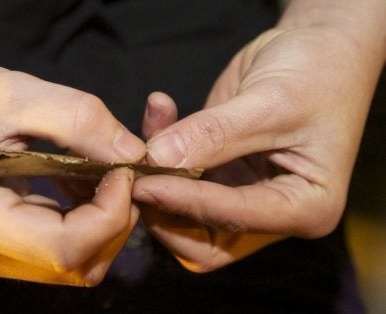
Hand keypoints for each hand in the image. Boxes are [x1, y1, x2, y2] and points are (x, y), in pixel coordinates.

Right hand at [0, 60, 145, 285]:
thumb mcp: (12, 93)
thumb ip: (78, 120)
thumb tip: (134, 154)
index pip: (65, 248)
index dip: (111, 215)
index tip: (125, 169)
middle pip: (75, 265)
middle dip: (114, 222)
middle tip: (123, 171)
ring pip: (70, 264)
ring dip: (102, 224)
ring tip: (104, 174)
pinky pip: (53, 250)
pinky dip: (82, 223)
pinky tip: (81, 183)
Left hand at [134, 22, 383, 271]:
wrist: (319, 46)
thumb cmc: (316, 74)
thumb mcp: (271, 103)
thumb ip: (216, 134)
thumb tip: (159, 158)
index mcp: (305, 208)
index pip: (236, 218)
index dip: (186, 202)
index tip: (144, 183)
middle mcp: (272, 212)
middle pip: (204, 236)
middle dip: (164, 208)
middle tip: (133, 173)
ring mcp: (241, 194)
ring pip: (182, 211)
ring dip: (156, 175)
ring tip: (144, 132)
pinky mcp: (218, 172)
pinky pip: (179, 174)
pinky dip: (163, 147)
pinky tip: (159, 109)